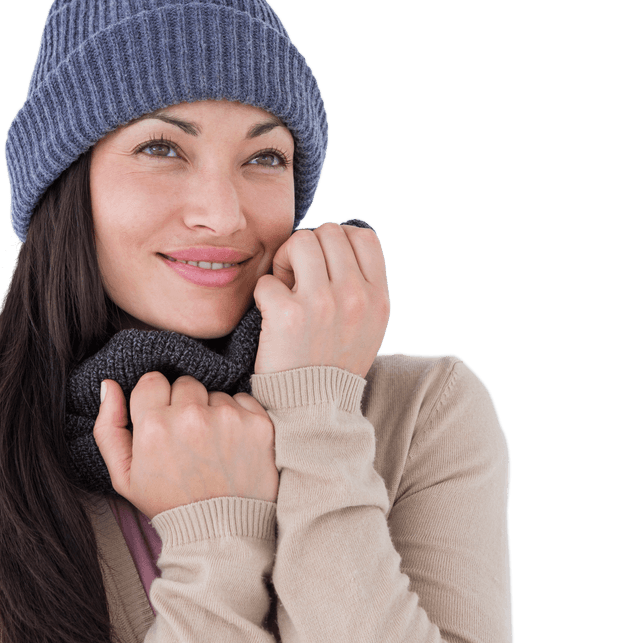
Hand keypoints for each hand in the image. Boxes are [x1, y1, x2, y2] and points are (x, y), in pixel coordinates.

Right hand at [93, 372, 278, 519]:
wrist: (221, 535)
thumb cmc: (169, 504)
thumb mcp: (125, 477)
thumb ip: (109, 427)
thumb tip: (109, 385)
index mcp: (154, 425)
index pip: (152, 380)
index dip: (156, 400)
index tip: (162, 420)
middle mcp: (191, 416)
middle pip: (185, 383)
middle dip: (185, 404)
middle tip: (188, 438)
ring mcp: (228, 418)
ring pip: (215, 393)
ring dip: (213, 412)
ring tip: (211, 447)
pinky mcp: (258, 423)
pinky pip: (243, 400)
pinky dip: (239, 417)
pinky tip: (233, 445)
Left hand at [252, 222, 390, 377]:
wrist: (313, 411)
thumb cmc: (333, 364)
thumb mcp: (367, 325)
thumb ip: (362, 284)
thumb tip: (342, 236)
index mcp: (378, 297)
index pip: (362, 235)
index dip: (337, 240)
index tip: (324, 264)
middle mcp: (355, 296)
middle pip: (328, 231)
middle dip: (308, 248)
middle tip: (298, 278)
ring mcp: (323, 304)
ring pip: (299, 241)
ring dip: (285, 260)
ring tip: (284, 289)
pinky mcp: (288, 315)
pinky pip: (268, 279)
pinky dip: (263, 294)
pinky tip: (269, 314)